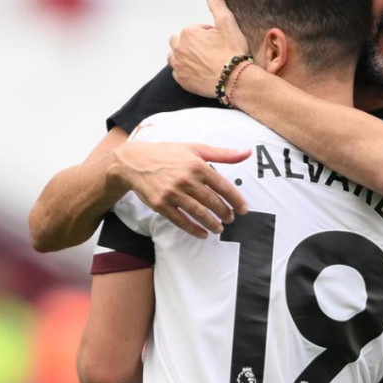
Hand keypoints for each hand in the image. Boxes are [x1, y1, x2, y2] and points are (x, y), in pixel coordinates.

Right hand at [113, 140, 250, 237]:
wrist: (135, 161)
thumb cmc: (168, 154)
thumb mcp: (196, 148)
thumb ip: (223, 153)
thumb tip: (247, 152)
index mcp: (197, 165)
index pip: (223, 186)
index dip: (236, 200)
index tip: (243, 209)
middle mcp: (186, 179)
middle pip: (212, 201)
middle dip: (225, 213)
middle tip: (231, 219)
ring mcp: (172, 193)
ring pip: (198, 213)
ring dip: (212, 223)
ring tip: (219, 228)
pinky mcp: (161, 204)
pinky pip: (181, 221)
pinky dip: (193, 229)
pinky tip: (202, 234)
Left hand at [167, 0, 250, 97]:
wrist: (234, 79)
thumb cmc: (231, 53)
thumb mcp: (228, 24)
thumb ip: (218, 7)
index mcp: (188, 33)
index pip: (195, 28)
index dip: (208, 33)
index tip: (217, 39)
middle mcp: (179, 48)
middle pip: (179, 40)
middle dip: (191, 42)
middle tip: (208, 49)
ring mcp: (179, 65)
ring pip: (174, 56)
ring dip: (183, 55)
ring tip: (200, 59)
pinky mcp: (182, 80)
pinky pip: (178, 72)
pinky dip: (185, 70)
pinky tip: (198, 71)